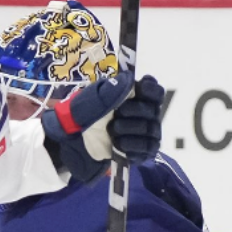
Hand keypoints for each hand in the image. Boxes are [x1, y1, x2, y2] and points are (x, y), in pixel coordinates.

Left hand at [40, 72, 163, 180]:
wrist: (75, 139)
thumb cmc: (85, 114)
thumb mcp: (92, 98)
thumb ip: (111, 89)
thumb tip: (130, 81)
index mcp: (136, 95)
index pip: (156, 90)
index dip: (149, 90)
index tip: (137, 91)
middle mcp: (146, 112)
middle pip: (153, 110)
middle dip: (132, 112)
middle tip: (116, 114)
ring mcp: (147, 132)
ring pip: (151, 130)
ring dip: (128, 130)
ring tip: (112, 131)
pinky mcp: (143, 150)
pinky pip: (148, 148)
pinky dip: (131, 146)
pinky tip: (118, 144)